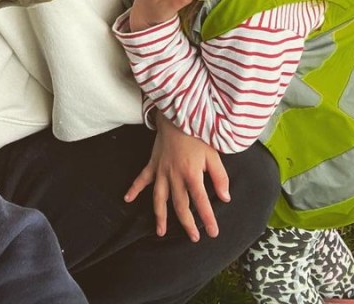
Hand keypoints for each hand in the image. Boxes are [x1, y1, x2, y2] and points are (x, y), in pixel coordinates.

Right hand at [125, 113, 229, 241]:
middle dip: (187, 223)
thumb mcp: (214, 154)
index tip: (213, 233)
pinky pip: (142, 178)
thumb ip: (220, 177)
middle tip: (193, 238)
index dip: (207, 218)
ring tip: (160, 232)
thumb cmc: (197, 135)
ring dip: (160, 215)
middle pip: (180, 205)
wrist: (177, 116)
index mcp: (191, 174)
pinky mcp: (152, 164)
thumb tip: (225, 198)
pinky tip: (128, 199)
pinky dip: (134, 188)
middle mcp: (174, 176)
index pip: (201, 201)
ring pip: (159, 198)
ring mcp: (161, 170)